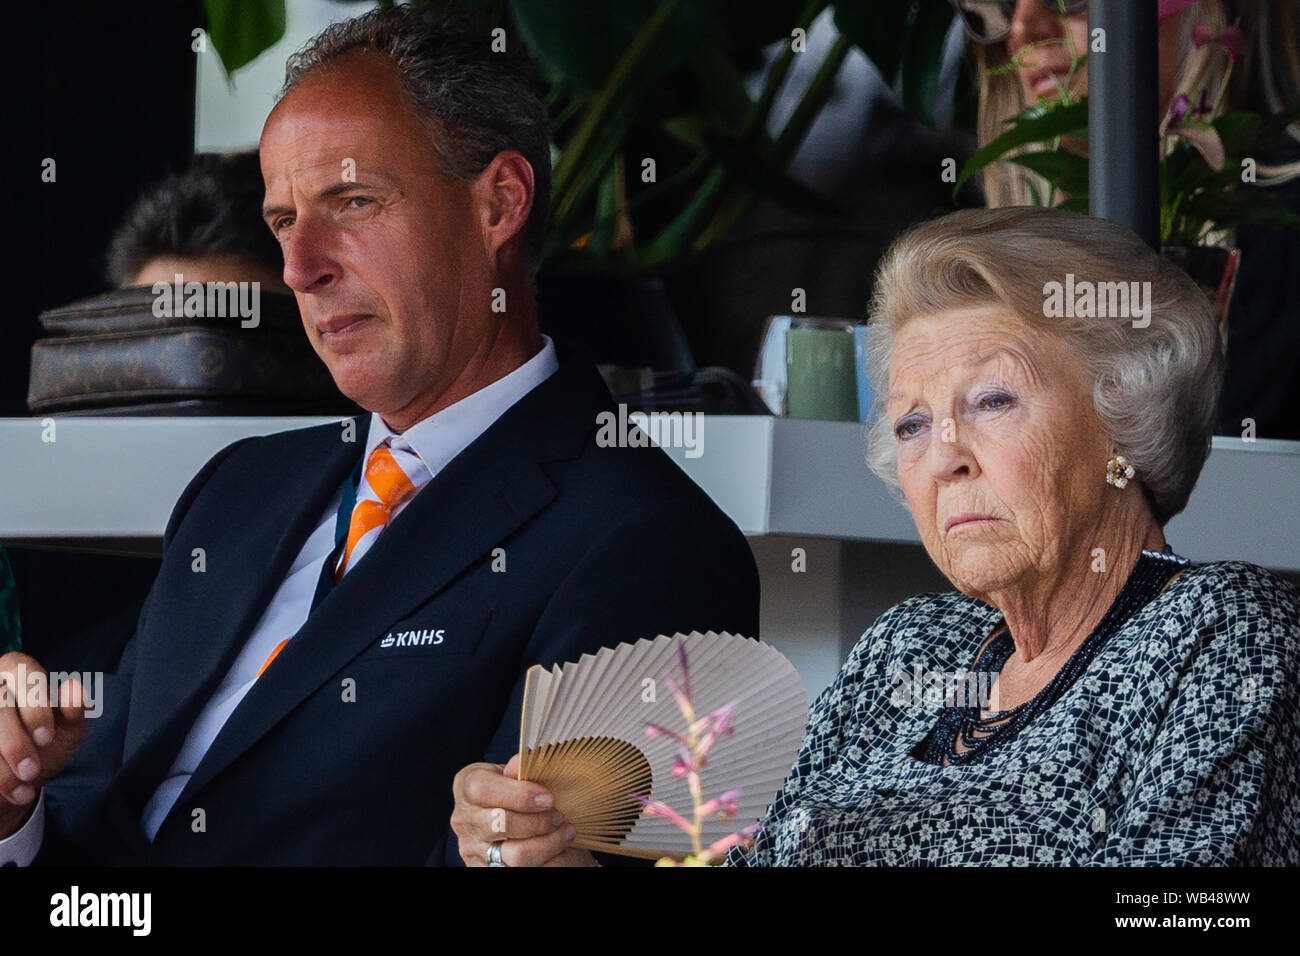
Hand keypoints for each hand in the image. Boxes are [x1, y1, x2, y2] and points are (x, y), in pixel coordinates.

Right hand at [0, 653, 90, 837]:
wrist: (21, 777)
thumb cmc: (46, 742)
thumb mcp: (68, 729)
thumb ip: (75, 710)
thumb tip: (74, 687)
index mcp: (19, 671)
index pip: (22, 671)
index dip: (33, 707)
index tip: (46, 738)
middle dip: (14, 744)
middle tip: (31, 771)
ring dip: (2, 768)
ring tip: (25, 786)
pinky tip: (15, 792)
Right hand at [451, 754, 598, 866]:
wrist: (519, 823)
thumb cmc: (520, 792)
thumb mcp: (521, 775)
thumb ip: (522, 769)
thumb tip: (522, 761)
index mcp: (467, 784)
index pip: (482, 789)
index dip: (518, 794)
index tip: (548, 798)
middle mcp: (463, 818)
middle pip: (500, 823)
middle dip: (538, 821)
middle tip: (559, 816)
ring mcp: (471, 848)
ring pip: (514, 855)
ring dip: (547, 844)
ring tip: (565, 832)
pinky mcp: (482, 869)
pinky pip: (519, 870)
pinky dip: (546, 860)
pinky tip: (557, 848)